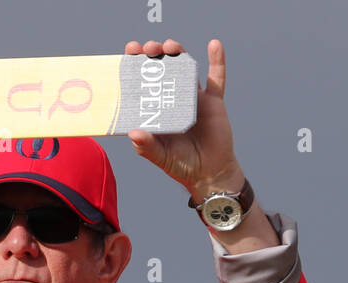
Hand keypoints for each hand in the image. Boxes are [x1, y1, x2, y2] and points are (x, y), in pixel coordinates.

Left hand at [124, 39, 240, 197]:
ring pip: (185, 68)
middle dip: (154, 54)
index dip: (134, 65)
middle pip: (161, 69)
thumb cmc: (181, 165)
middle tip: (148, 48)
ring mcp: (192, 97)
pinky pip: (216, 77)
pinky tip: (214, 45)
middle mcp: (171, 98)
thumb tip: (133, 133)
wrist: (210, 173)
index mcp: (155, 109)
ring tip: (171, 46)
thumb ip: (147, 147)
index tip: (129, 52)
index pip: (141, 82)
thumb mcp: (161, 157)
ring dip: (178, 52)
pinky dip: (217, 61)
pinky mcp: (213, 101)